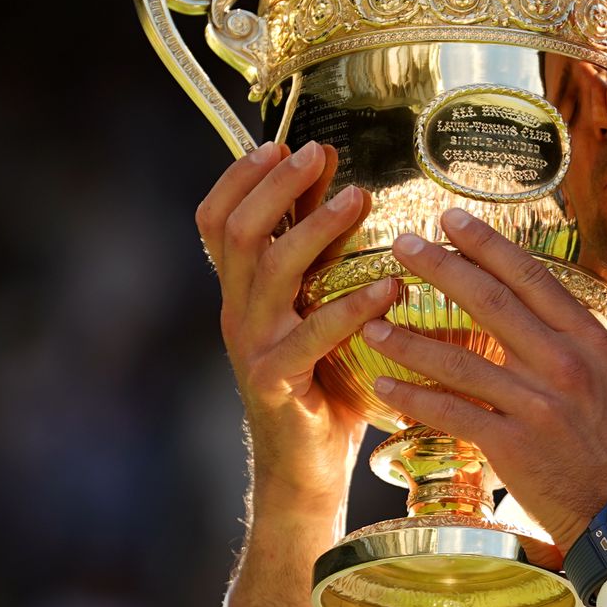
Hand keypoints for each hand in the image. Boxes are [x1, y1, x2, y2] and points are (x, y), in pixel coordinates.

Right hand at [196, 141, 397, 511]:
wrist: (306, 465)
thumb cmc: (326, 378)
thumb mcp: (319, 305)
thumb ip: (323, 253)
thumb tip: (341, 181)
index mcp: (243, 290)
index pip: (216, 219)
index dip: (239, 177)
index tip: (280, 142)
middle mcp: (239, 311)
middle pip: (239, 233)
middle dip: (276, 186)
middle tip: (318, 153)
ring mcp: (254, 346)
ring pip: (272, 273)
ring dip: (316, 230)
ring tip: (361, 199)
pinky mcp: (277, 382)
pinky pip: (310, 336)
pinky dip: (350, 308)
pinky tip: (389, 288)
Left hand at [362, 208, 606, 552]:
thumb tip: (603, 327)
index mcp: (590, 341)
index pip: (532, 278)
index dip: (488, 246)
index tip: (452, 220)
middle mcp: (563, 363)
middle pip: (490, 301)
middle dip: (440, 267)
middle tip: (401, 244)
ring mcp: (536, 403)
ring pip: (459, 357)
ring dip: (409, 337)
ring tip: (371, 321)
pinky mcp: (511, 444)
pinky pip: (451, 411)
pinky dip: (414, 397)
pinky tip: (383, 385)